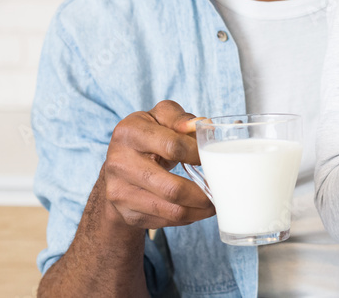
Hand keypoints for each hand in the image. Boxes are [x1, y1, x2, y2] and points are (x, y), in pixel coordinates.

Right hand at [102, 100, 214, 229]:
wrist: (117, 163)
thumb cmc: (148, 135)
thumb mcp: (161, 117)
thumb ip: (181, 119)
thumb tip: (203, 126)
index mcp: (129, 132)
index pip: (173, 147)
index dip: (199, 154)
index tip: (215, 158)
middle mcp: (119, 163)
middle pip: (173, 189)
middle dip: (204, 193)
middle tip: (221, 190)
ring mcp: (119, 192)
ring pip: (171, 211)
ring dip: (200, 210)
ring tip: (215, 203)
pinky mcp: (126, 213)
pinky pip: (165, 221)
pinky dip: (187, 217)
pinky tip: (196, 208)